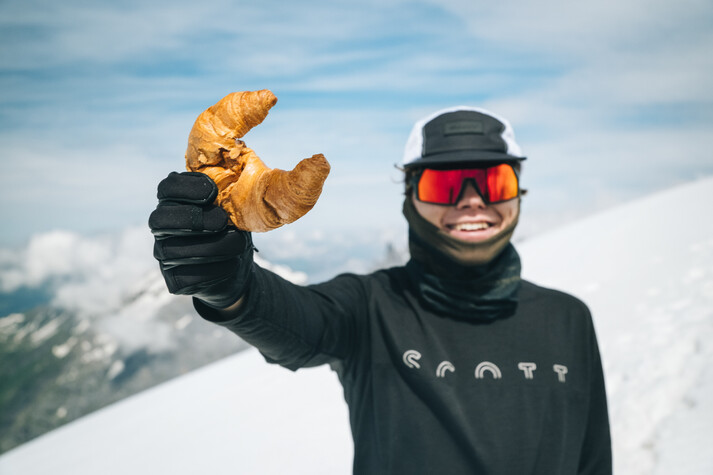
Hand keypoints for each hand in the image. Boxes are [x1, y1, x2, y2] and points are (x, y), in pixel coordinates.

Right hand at [149, 172, 253, 308]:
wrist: (237, 266)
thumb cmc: (232, 229)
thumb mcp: (234, 209)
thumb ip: (229, 195)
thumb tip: (238, 181)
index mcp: (174, 203)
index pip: (166, 188)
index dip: (186, 188)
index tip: (212, 191)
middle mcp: (162, 228)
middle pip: (160, 220)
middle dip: (193, 219)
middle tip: (222, 221)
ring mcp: (164, 255)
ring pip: (176, 251)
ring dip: (213, 247)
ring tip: (239, 243)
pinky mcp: (174, 282)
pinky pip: (189, 276)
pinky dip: (216, 269)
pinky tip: (233, 263)